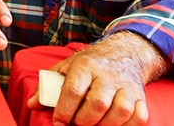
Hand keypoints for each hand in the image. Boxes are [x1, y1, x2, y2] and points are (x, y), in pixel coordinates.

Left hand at [27, 33, 163, 125]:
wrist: (123, 54)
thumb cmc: (89, 65)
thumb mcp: (66, 68)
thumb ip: (48, 86)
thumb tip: (32, 104)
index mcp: (85, 65)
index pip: (74, 89)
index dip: (65, 110)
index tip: (58, 122)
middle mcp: (107, 75)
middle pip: (97, 103)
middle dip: (84, 120)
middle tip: (75, 125)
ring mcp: (126, 86)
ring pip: (121, 111)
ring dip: (105, 125)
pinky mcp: (140, 97)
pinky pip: (139, 116)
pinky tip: (113, 125)